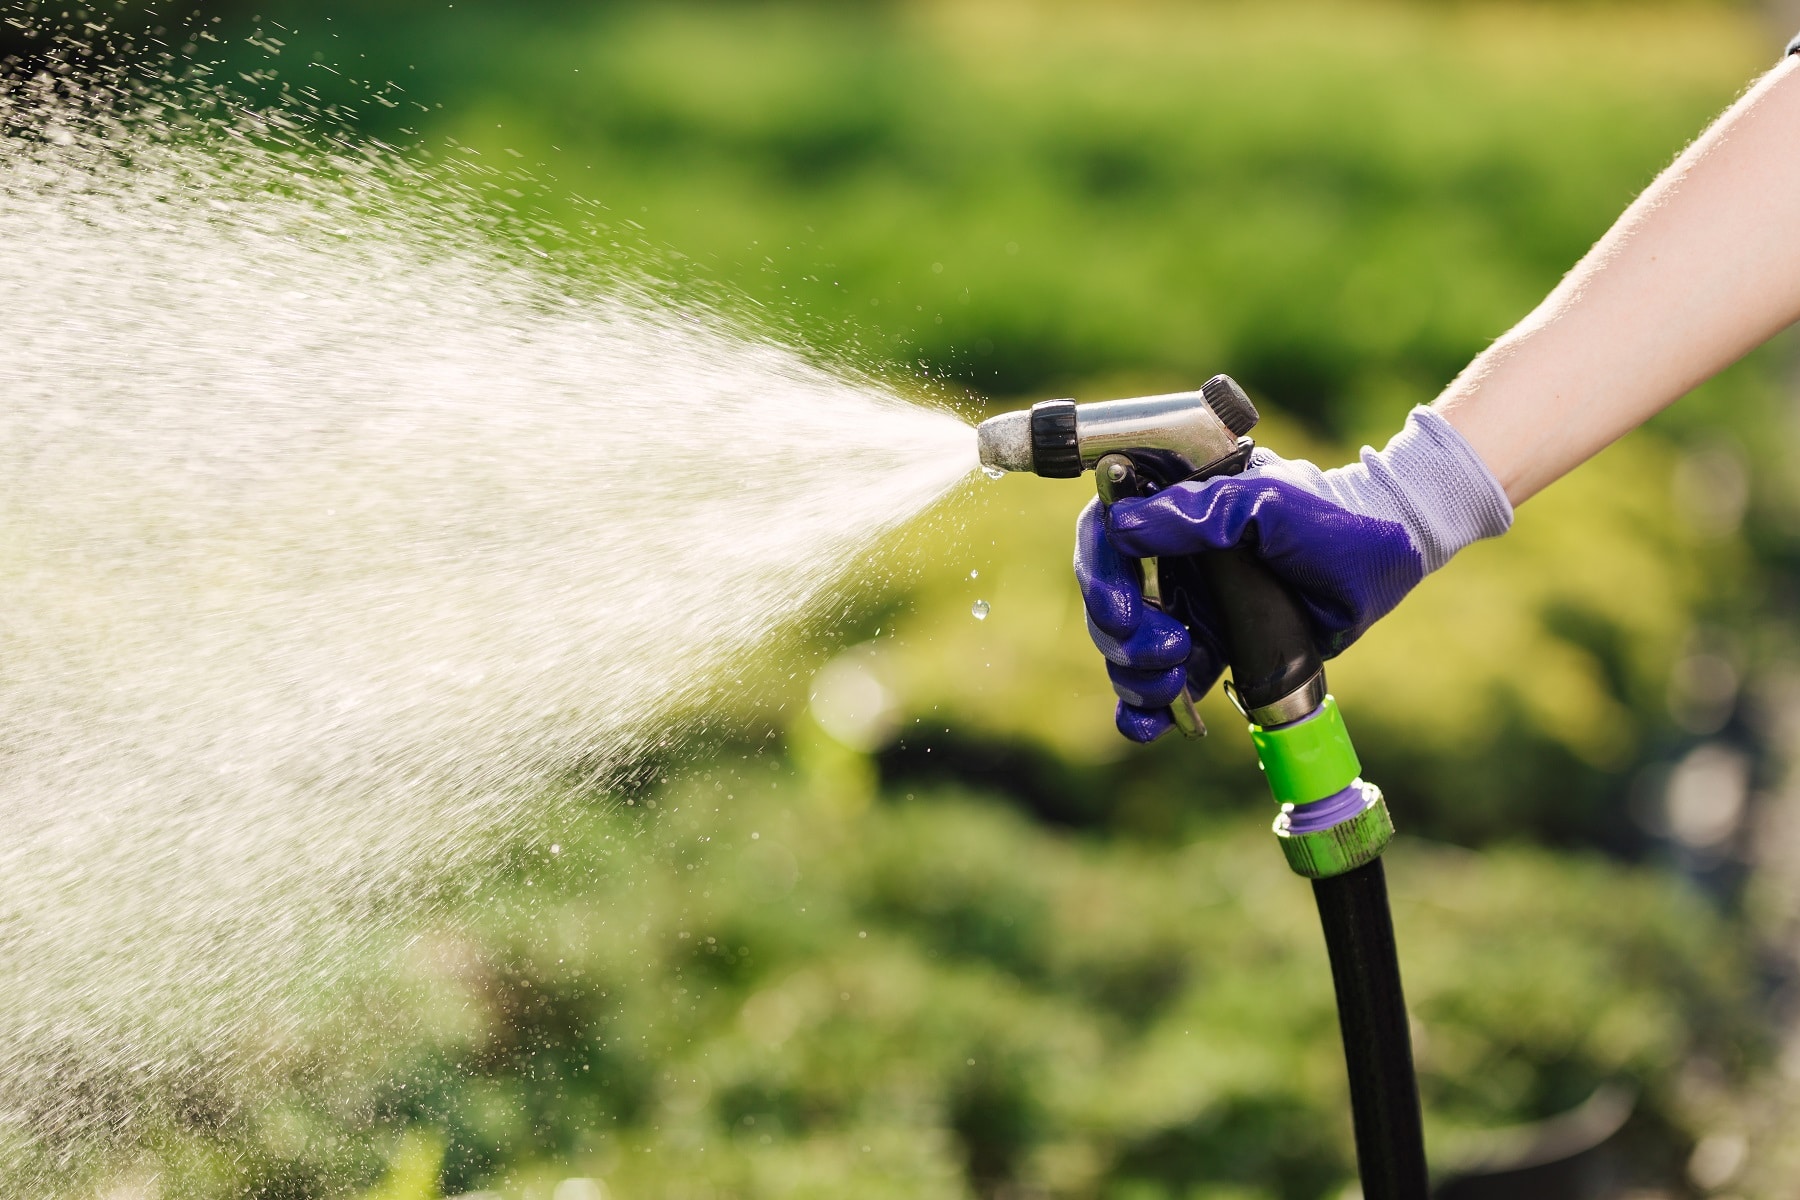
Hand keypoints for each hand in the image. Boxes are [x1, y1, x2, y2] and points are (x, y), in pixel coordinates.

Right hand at [1074, 408, 1510, 741]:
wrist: (1380, 564)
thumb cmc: (1328, 521)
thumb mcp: (1264, 505)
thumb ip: (1196, 514)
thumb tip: (1124, 527)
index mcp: (1173, 511)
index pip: (1103, 533)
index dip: (1100, 573)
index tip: (1124, 613)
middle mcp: (1168, 557)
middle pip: (1108, 597)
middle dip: (1121, 635)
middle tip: (1170, 651)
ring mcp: (1184, 604)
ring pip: (1124, 646)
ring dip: (1133, 674)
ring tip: (1176, 682)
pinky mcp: (1206, 648)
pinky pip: (1156, 684)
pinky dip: (1142, 708)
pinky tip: (1150, 724)